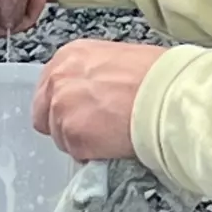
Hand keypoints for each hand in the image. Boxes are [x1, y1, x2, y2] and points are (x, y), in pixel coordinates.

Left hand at [33, 39, 167, 162]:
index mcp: (68, 56)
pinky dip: (93, 154)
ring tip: (111, 135)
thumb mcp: (116, 59)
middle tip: (91, 129)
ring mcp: (62, 110)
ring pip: (60, 138)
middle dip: (64, 125)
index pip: (48, 87)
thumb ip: (92, 75)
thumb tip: (92, 94)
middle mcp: (57, 80)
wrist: (168, 96)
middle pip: (43, 114)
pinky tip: (114, 143)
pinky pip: (77, 153)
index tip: (79, 112)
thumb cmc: (156, 75)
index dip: (64, 103)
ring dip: (81, 141)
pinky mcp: (73, 137)